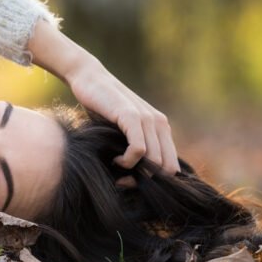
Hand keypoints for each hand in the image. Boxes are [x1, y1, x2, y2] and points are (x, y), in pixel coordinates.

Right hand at [63, 57, 178, 173]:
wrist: (89, 80)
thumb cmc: (101, 108)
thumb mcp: (123, 130)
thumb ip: (134, 147)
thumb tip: (136, 179)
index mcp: (161, 128)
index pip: (172, 167)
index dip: (155, 182)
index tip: (131, 182)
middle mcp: (159, 123)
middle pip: (167, 169)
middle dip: (145, 180)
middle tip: (122, 180)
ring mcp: (147, 119)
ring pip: (155, 161)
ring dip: (134, 173)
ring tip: (116, 167)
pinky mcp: (131, 116)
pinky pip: (138, 149)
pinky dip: (126, 161)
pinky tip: (114, 159)